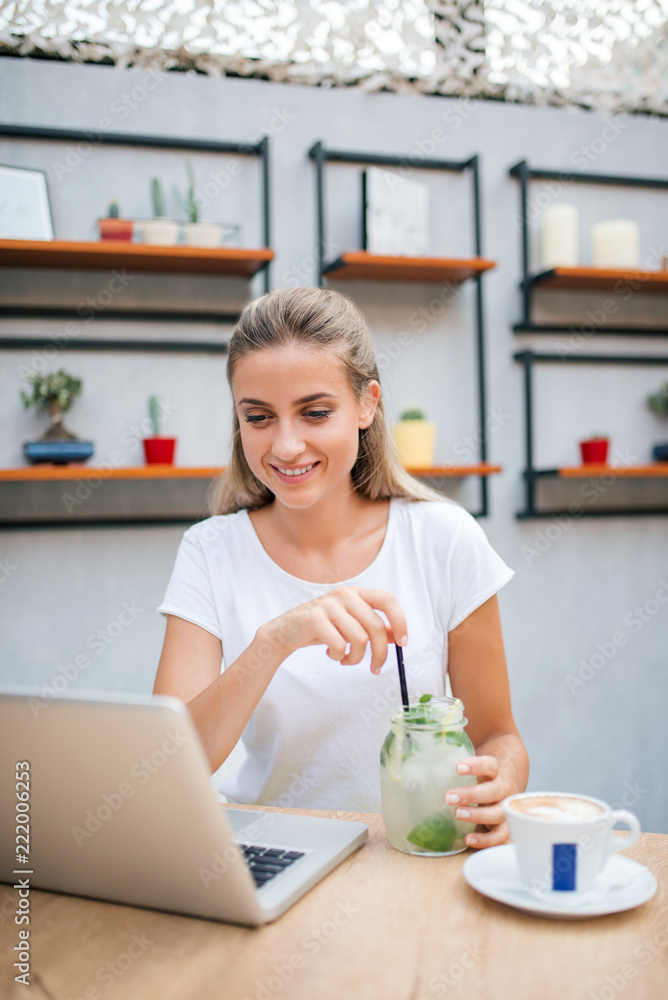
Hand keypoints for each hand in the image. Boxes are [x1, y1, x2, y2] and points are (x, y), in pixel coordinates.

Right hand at [261, 585, 407, 674]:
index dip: (400, 621)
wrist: (289, 629)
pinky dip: (339, 657)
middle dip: (380, 653)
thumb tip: (398, 637)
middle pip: (375, 627)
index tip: (403, 642)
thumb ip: (374, 627)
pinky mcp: (314, 619)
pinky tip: (332, 654)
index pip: (387, 600)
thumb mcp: (352, 624)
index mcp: (357, 593)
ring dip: (355, 658)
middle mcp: (345, 594)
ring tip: (346, 659)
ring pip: (359, 639)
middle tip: (376, 668)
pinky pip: (339, 645)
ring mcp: (329, 605)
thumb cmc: (325, 627)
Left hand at [444, 755, 511, 849]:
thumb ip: (454, 748)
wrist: (511, 773)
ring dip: (478, 815)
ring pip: (498, 813)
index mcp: (497, 769)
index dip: (475, 766)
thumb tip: (422, 732)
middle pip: (493, 791)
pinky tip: (469, 839)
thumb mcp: (474, 754)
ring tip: (457, 814)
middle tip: (448, 797)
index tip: (457, 767)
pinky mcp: (505, 824)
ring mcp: (506, 806)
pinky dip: (486, 839)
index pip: (489, 765)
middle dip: (471, 795)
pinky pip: (500, 835)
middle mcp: (504, 788)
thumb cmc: (484, 767)